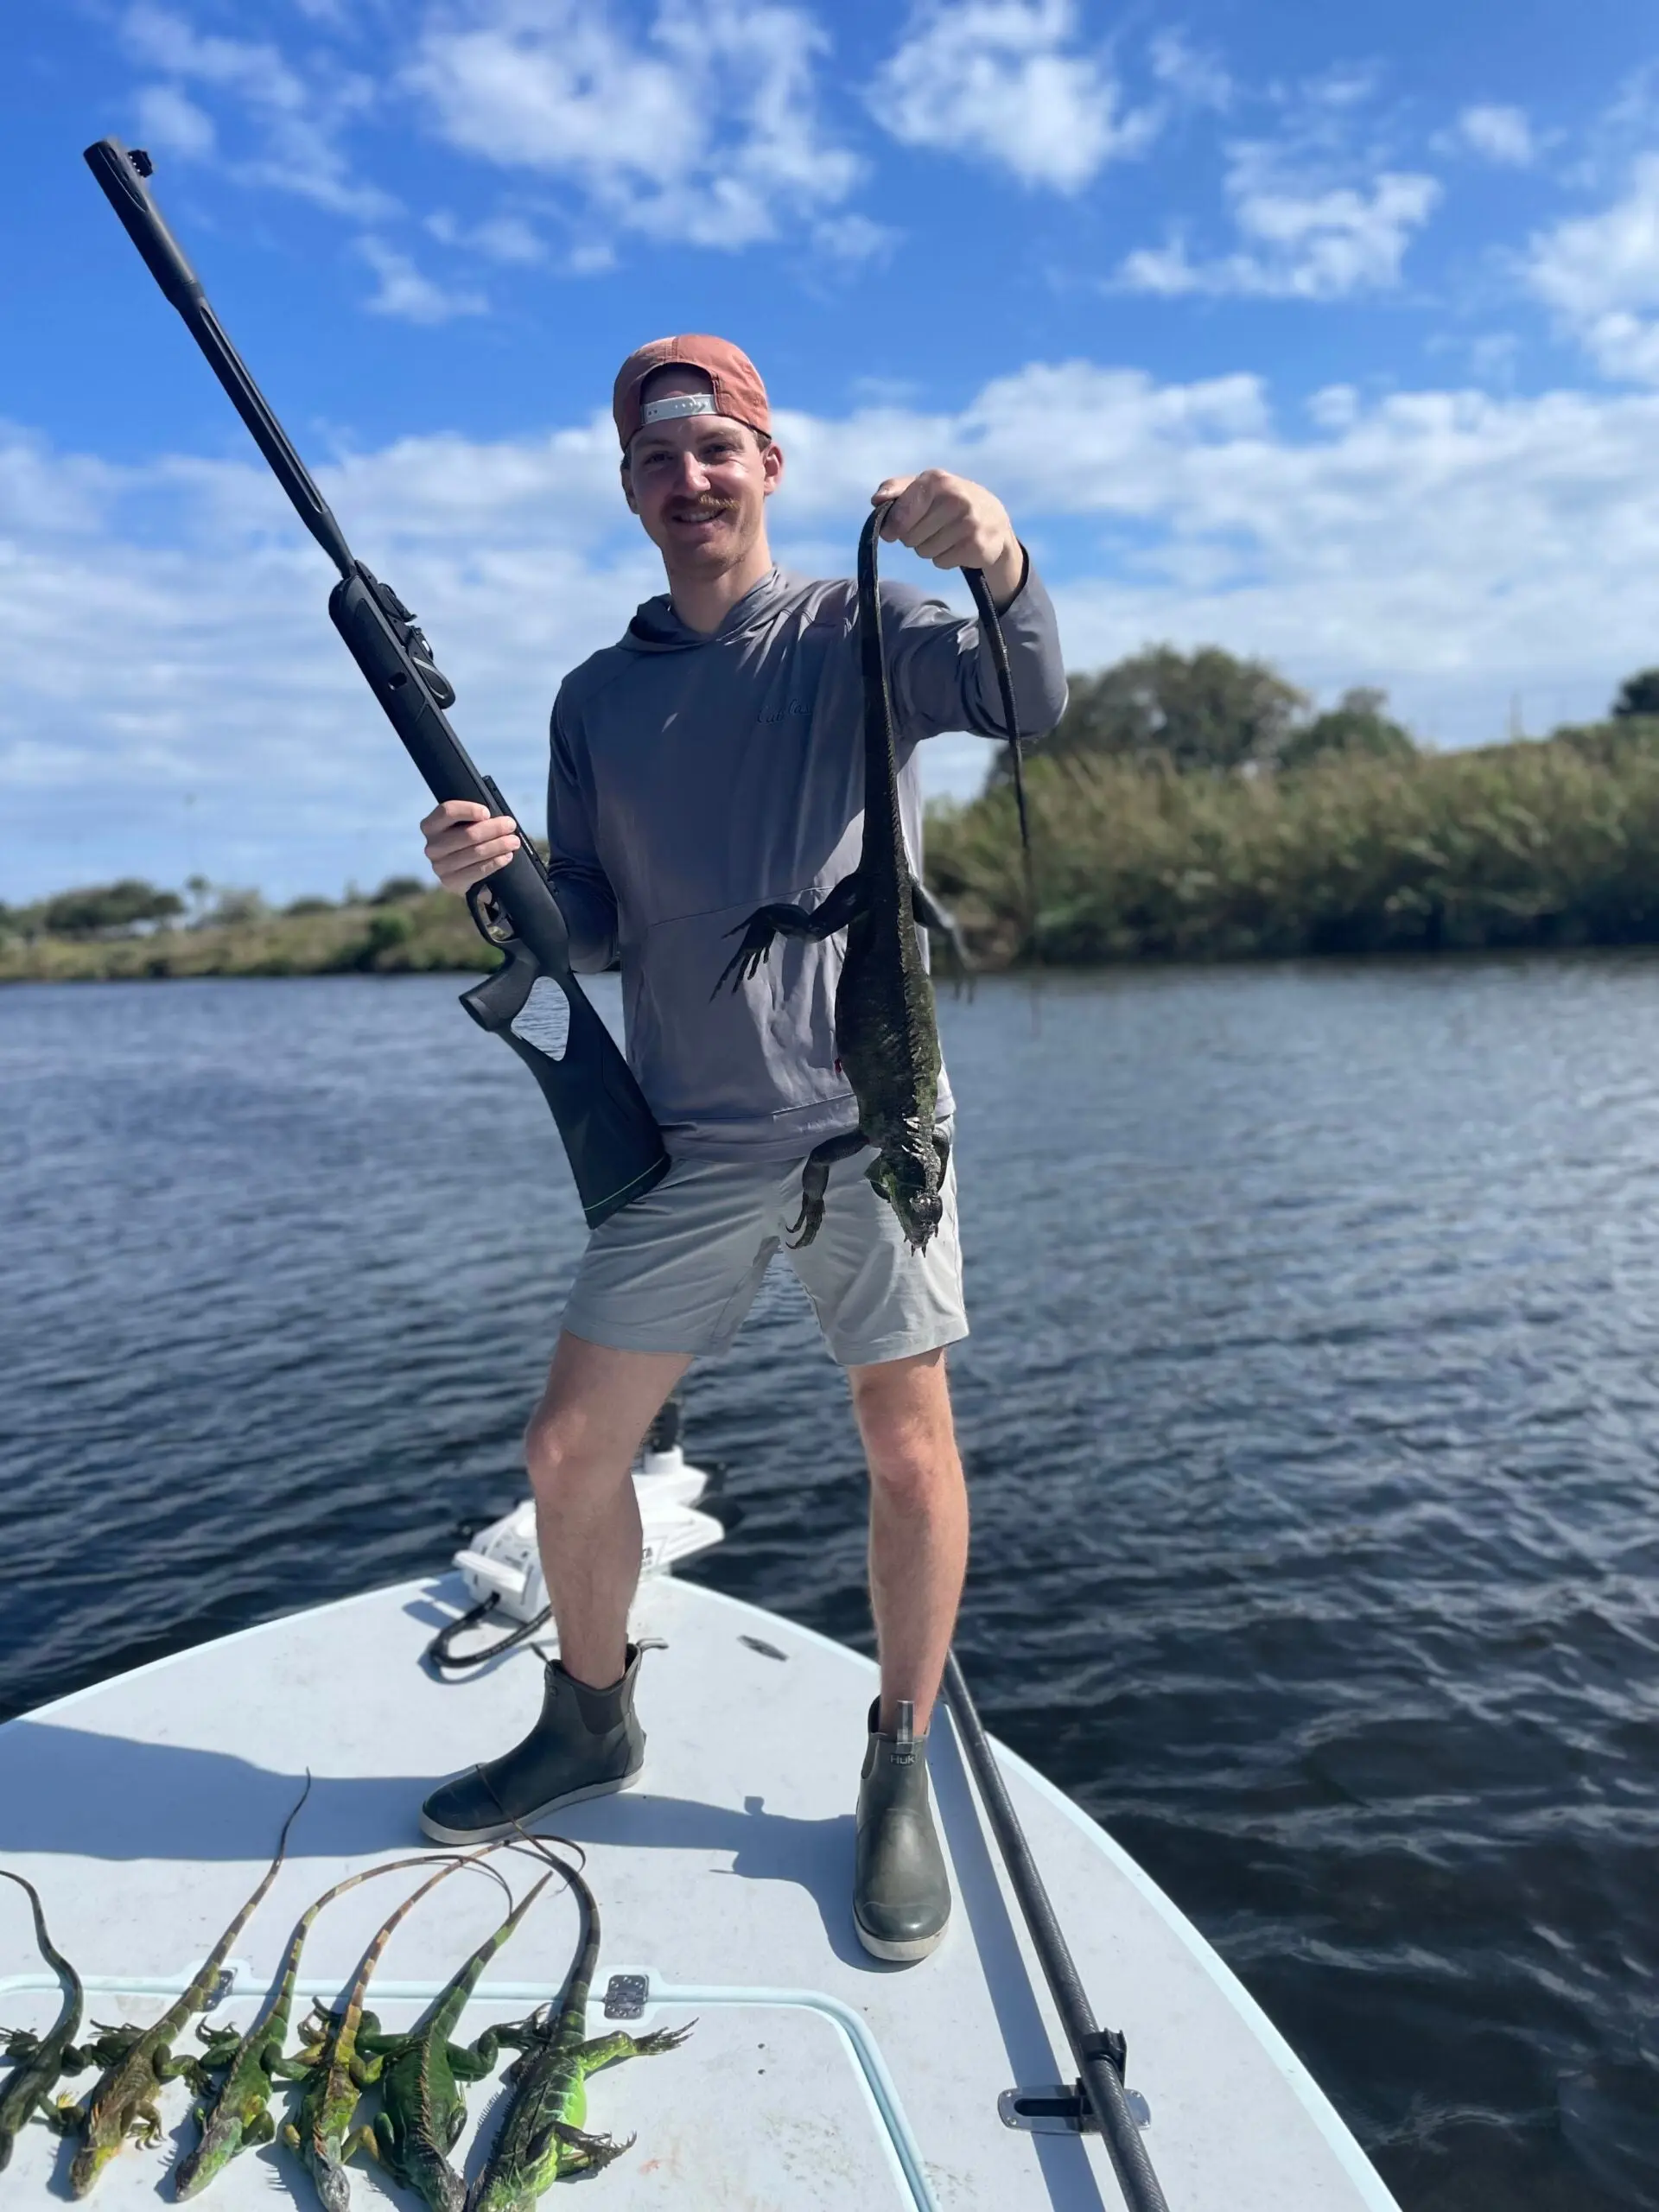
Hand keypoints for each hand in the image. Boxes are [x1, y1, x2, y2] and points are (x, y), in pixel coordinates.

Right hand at [421, 799, 519, 893]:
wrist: (465, 872)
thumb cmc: (469, 841)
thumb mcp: (467, 825)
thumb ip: (475, 819)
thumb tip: (498, 818)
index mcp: (431, 825)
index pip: (447, 812)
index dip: (469, 810)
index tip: (488, 812)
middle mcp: (431, 846)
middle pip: (467, 834)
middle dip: (494, 828)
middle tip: (511, 825)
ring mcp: (439, 866)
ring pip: (475, 852)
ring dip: (498, 845)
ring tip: (514, 842)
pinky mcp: (450, 881)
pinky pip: (477, 871)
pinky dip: (495, 862)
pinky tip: (507, 857)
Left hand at [872, 470, 1022, 603]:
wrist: (994, 519)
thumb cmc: (949, 502)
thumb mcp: (925, 487)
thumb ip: (896, 489)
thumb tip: (876, 500)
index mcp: (937, 480)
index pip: (899, 514)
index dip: (893, 527)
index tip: (892, 531)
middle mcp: (955, 498)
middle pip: (909, 537)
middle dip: (914, 537)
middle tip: (932, 527)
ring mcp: (968, 522)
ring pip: (924, 552)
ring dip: (930, 548)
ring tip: (947, 535)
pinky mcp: (977, 546)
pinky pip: (941, 562)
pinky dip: (945, 558)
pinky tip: (958, 545)